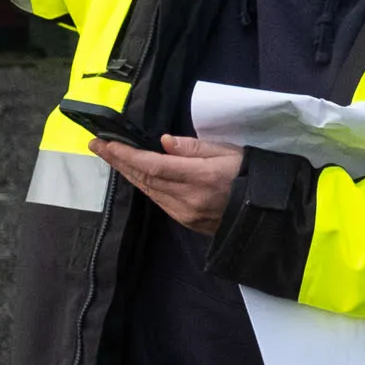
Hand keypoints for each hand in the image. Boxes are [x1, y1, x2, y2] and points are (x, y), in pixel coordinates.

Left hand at [97, 133, 239, 235]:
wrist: (266, 211)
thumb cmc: (250, 175)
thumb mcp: (229, 152)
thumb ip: (195, 147)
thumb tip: (164, 142)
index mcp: (201, 177)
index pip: (154, 165)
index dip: (127, 155)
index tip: (107, 143)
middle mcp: (189, 198)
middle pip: (145, 178)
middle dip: (119, 161)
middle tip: (98, 145)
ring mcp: (186, 213)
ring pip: (148, 191)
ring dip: (128, 173)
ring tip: (112, 156)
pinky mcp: (186, 222)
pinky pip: (159, 201)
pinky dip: (144, 185)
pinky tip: (135, 174)